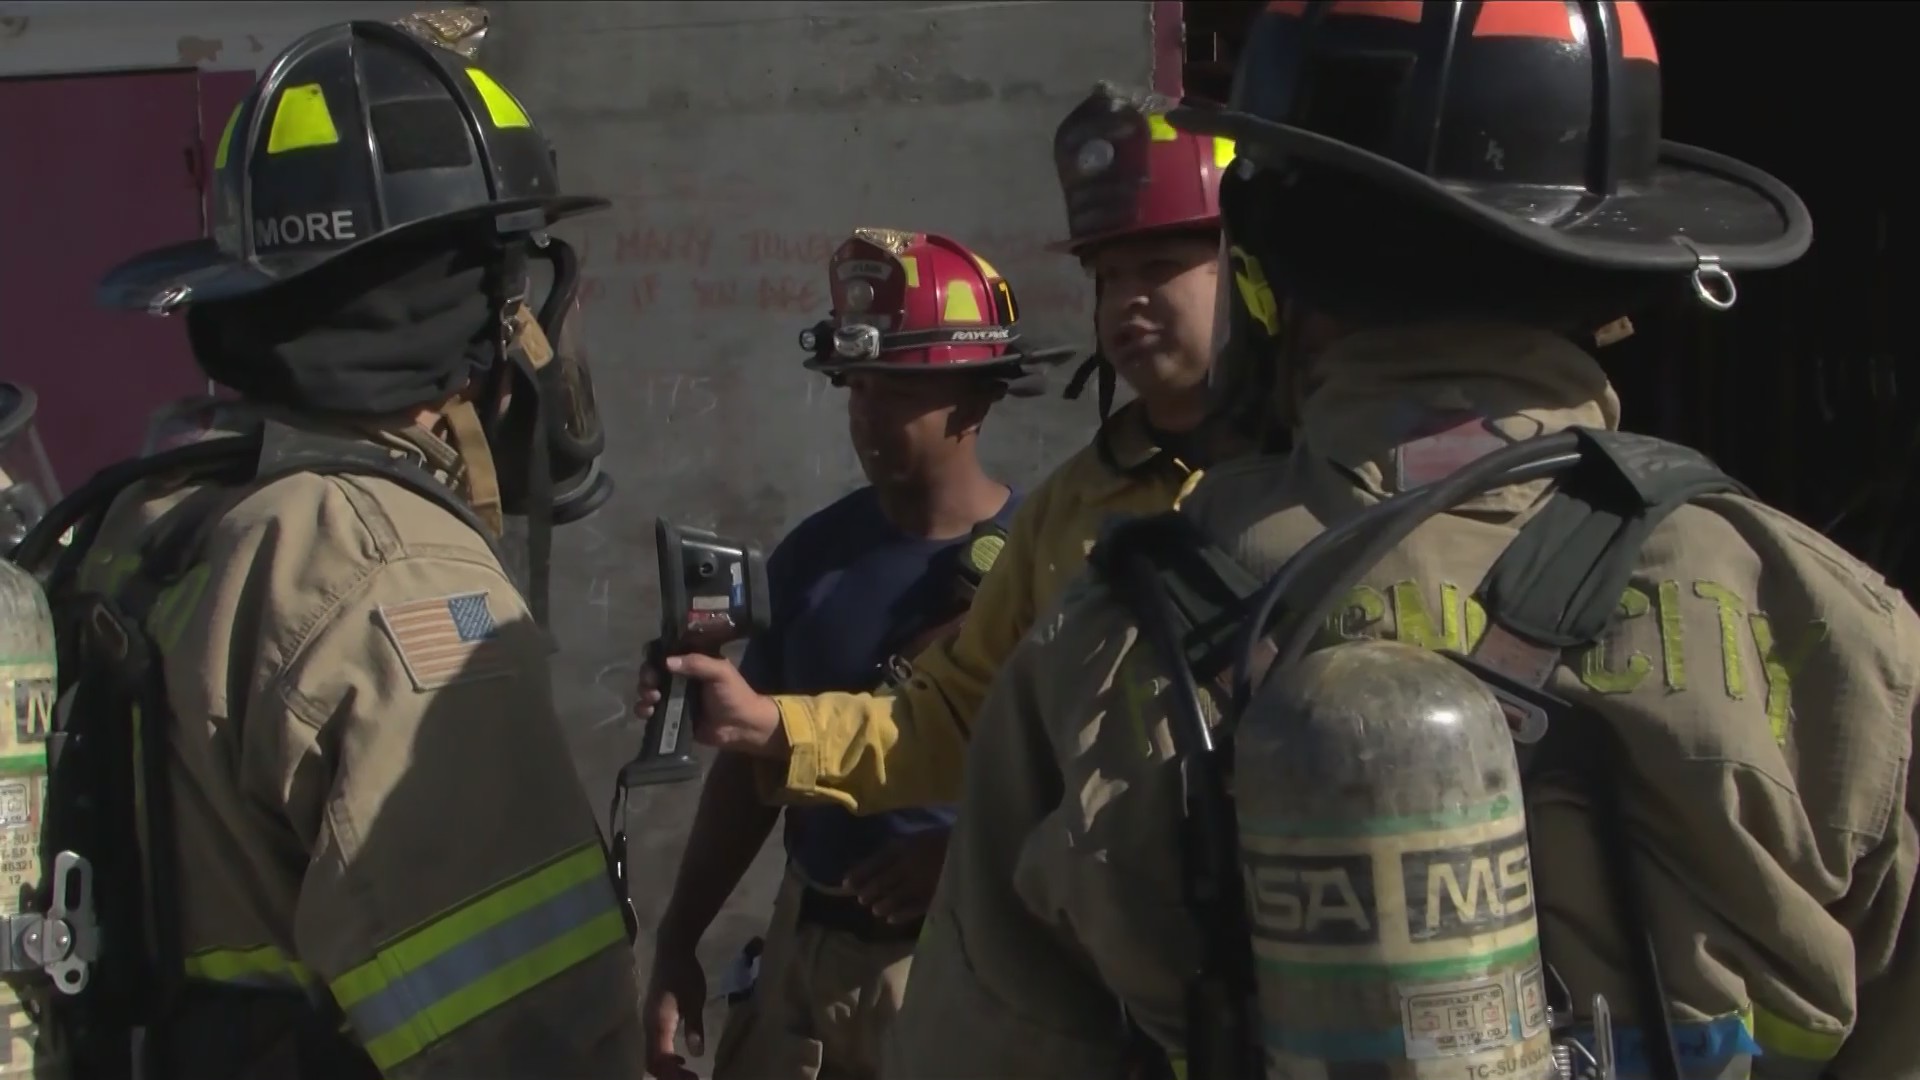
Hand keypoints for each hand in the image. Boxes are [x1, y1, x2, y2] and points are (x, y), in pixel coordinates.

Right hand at [631, 655, 787, 757]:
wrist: (742, 727)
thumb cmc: (734, 695)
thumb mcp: (720, 672)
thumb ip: (697, 663)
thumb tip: (666, 662)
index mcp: (691, 662)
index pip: (666, 652)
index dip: (655, 656)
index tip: (652, 662)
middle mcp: (679, 677)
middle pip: (653, 671)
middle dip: (647, 676)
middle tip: (651, 684)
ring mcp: (673, 697)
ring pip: (649, 690)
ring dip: (644, 692)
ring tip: (652, 698)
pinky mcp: (670, 716)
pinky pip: (651, 711)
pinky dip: (643, 709)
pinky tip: (647, 712)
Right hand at [642, 942, 706, 1079]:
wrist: (672, 950)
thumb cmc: (685, 974)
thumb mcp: (695, 1000)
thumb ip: (694, 1027)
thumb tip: (697, 1054)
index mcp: (658, 1024)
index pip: (660, 1059)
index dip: (673, 1075)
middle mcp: (649, 1026)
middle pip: (652, 1061)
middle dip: (670, 1075)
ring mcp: (648, 1022)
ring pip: (652, 1055)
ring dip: (667, 1068)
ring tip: (686, 1074)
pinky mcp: (653, 1017)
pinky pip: (655, 1045)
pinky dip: (665, 1057)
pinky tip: (680, 1058)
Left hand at [845, 829, 949, 923]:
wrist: (974, 846)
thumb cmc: (945, 839)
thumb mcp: (919, 837)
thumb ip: (900, 849)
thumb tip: (878, 863)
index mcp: (905, 846)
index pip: (876, 862)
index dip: (860, 873)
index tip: (845, 884)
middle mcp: (909, 864)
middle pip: (882, 881)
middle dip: (868, 891)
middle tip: (861, 899)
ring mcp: (921, 882)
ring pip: (894, 897)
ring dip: (881, 905)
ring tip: (876, 910)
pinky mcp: (933, 896)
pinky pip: (912, 909)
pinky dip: (899, 914)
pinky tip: (891, 919)